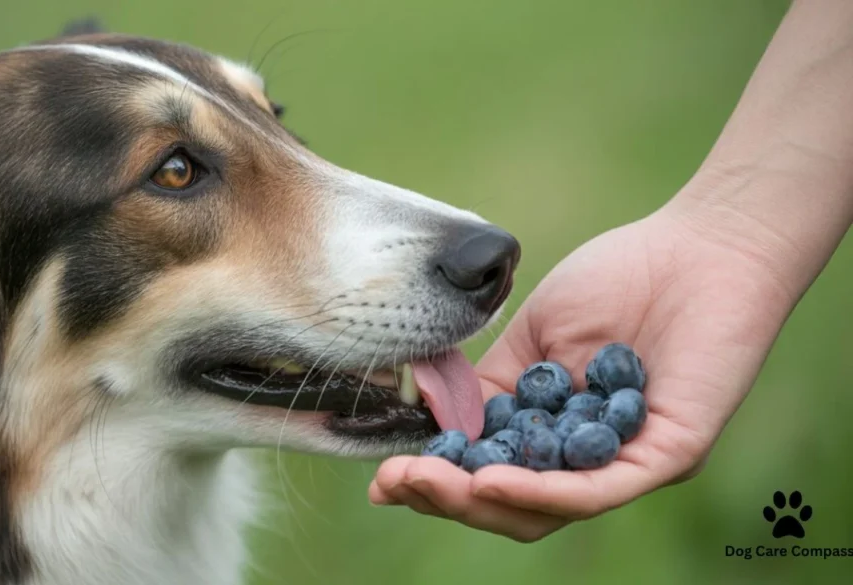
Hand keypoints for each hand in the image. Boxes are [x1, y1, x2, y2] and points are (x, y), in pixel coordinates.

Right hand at [368, 198, 795, 541]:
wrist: (698, 246)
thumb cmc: (619, 279)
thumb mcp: (533, 335)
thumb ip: (488, 380)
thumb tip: (430, 416)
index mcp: (551, 431)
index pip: (486, 472)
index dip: (432, 481)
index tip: (381, 476)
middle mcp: (585, 459)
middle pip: (508, 505)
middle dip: (444, 499)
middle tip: (394, 485)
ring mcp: (624, 462)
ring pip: (544, 510)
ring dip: (479, 503)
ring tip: (428, 484)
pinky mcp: (664, 456)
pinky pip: (594, 490)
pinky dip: (537, 492)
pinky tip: (489, 480)